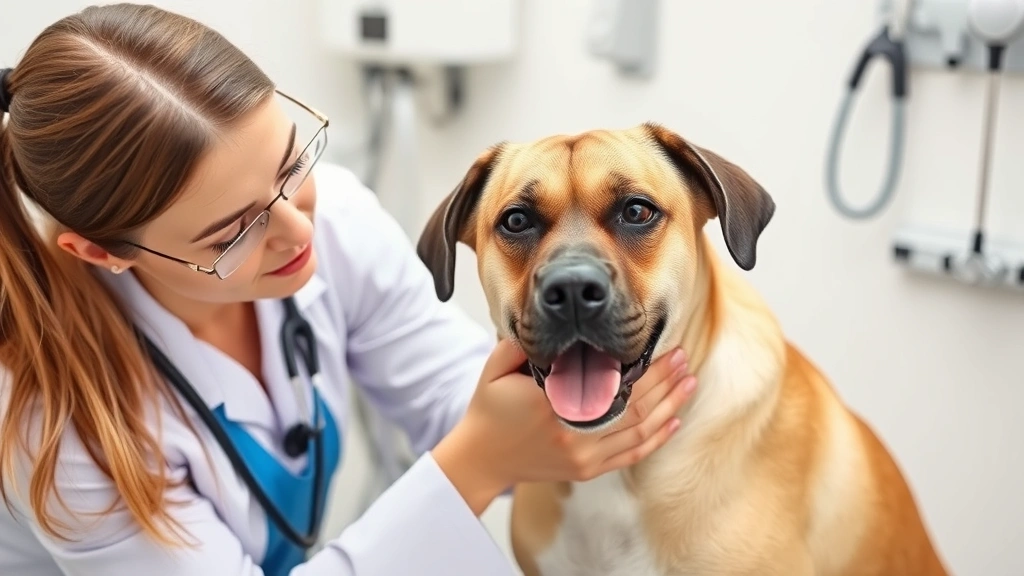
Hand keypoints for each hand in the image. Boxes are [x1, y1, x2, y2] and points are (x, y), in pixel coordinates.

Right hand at [433, 339, 696, 514]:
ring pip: (639, 431)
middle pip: (635, 406)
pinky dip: (656, 438)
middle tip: (684, 358)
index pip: (611, 383)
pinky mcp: (587, 470)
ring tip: (689, 383)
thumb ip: (521, 343)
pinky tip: (674, 421)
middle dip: (664, 381)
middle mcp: (574, 433)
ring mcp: (583, 456)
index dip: (643, 367)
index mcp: (554, 404)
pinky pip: (630, 454)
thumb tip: (552, 323)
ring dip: (669, 405)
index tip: (663, 347)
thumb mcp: (497, 368)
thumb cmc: (490, 410)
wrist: (482, 458)